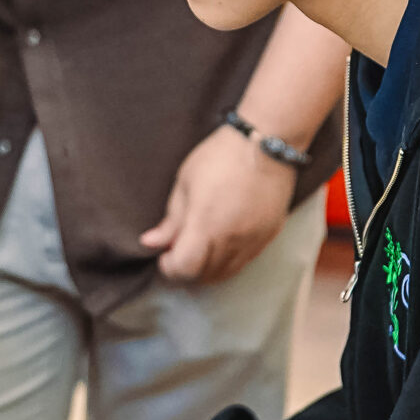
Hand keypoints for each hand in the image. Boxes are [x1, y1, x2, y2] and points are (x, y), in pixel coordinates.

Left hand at [140, 124, 295, 283]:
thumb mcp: (185, 183)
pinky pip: (245, 262)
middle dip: (186, 270)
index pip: (185, 267)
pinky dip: (227, 262)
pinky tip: (219, 246)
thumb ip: (170, 220)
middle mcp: (232, 238)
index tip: (164, 256)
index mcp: (206, 223)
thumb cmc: (220, 157)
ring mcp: (253, 240)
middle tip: (177, 253)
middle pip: (205, 275)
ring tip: (197, 250)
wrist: (267, 144)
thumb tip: (151, 243)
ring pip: (226, 273)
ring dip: (207, 270)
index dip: (170, 268)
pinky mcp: (269, 237)